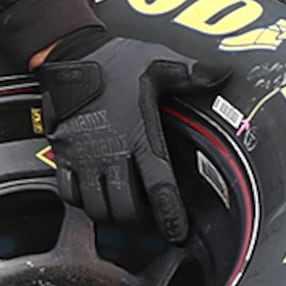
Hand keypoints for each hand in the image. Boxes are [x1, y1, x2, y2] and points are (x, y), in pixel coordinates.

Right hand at [37, 30, 219, 244]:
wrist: (68, 52)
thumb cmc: (115, 59)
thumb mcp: (158, 62)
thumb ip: (191, 73)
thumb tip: (222, 73)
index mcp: (138, 134)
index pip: (159, 186)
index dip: (170, 216)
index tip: (177, 233)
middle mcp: (110, 151)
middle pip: (125, 208)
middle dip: (140, 221)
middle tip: (151, 220)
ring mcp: (82, 155)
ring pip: (96, 207)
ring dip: (112, 216)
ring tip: (125, 213)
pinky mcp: (62, 153)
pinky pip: (68, 194)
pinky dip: (82, 204)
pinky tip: (96, 199)